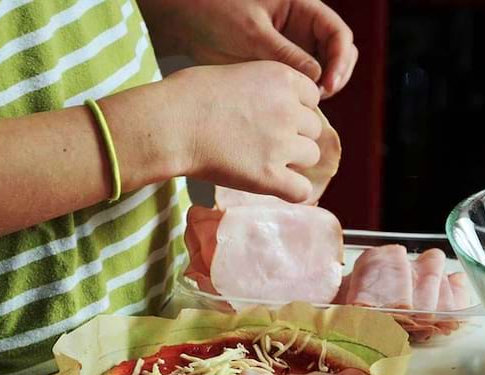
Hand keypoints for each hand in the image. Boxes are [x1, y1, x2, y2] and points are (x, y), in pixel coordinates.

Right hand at [103, 61, 321, 202]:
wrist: (171, 124)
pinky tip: (276, 186)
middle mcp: (289, 110)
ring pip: (311, 157)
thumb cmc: (189, 96)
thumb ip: (264, 89)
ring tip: (263, 161)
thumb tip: (271, 109)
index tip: (273, 117)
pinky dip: (293, 191)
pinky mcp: (269, 176)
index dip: (295, 109)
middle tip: (264, 141)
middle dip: (294, 135)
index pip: (313, 98)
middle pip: (313, 129)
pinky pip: (301, 190)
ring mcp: (281, 144)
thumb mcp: (237, 74)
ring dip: (293, 160)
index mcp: (283, 79)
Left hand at [140, 0, 357, 97]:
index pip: (338, 35)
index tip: (327, 84)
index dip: (339, 60)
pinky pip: (293, 87)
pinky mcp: (272, 70)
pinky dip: (295, 100)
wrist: (182, 18)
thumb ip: (284, 53)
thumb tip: (317, 80)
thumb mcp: (252, 32)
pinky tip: (288, 113)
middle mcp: (300, 32)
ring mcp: (288, 51)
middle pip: (333, 57)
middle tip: (319, 100)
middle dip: (333, 78)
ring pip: (315, 76)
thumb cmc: (215, 11)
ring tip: (303, 110)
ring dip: (315, 94)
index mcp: (302, 10)